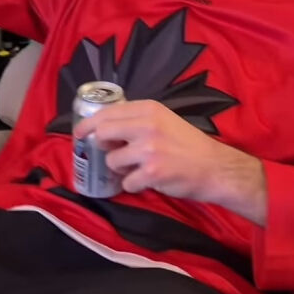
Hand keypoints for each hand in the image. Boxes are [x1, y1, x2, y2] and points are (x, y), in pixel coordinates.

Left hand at [74, 100, 266, 224]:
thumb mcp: (165, 120)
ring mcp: (149, 148)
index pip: (108, 111)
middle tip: (109, 152)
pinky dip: (133, 184)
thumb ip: (138, 119)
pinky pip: (126, 181)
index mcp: (149, 108)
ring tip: (137, 168)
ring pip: (112, 160)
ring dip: (120, 168)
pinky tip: (147, 180)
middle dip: (101, 145)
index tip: (79, 132)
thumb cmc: (189, 144)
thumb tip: (106, 126)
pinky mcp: (152, 171)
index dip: (88, 123)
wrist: (214, 167)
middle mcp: (147, 124)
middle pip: (103, 132)